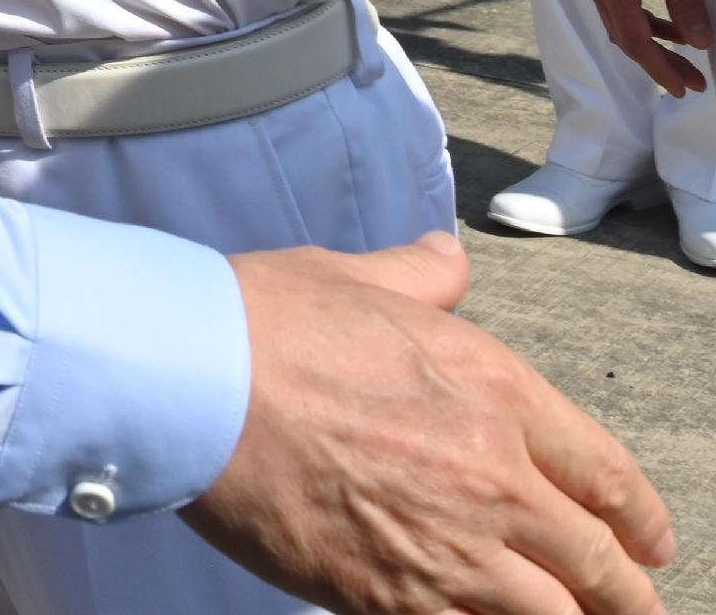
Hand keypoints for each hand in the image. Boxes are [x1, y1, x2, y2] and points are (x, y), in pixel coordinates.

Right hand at [185, 234, 668, 614]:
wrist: (186, 376)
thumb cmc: (260, 319)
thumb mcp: (353, 277)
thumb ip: (418, 278)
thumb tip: (448, 260)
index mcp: (496, 389)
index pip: (606, 474)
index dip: (643, 521)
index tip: (653, 545)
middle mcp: (493, 475)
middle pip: (596, 563)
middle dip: (626, 596)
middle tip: (634, 610)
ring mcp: (447, 546)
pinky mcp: (388, 596)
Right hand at [580, 0, 712, 97]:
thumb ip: (686, 2)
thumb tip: (701, 43)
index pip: (636, 41)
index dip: (661, 69)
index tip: (687, 89)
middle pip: (625, 37)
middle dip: (660, 62)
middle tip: (693, 82)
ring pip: (621, 22)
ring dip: (652, 42)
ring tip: (685, 55)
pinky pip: (619, 5)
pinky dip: (643, 20)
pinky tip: (667, 22)